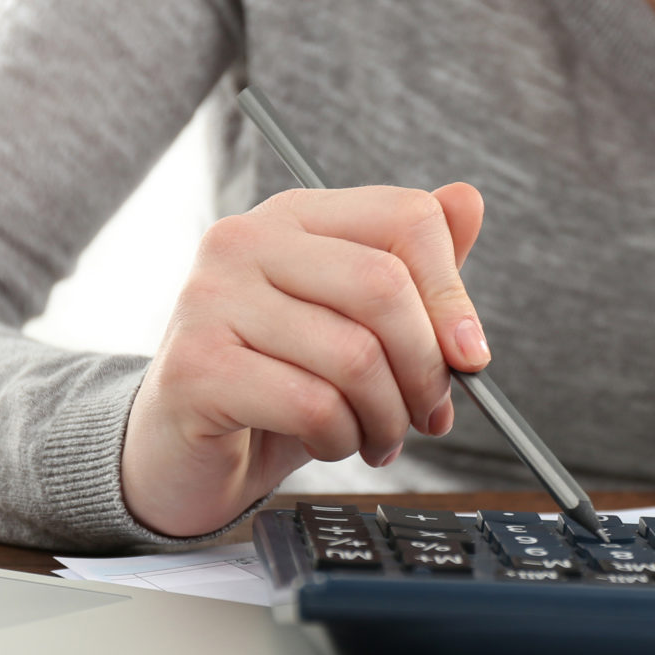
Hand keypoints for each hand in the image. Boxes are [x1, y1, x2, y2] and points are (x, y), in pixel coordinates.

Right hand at [120, 184, 487, 536]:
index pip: (405, 218)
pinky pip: (313, 405)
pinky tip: (331, 443)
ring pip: (356, 356)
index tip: (470, 354)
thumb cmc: (276, 383)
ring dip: (387, 416)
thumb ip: (410, 267)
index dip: (453, 293)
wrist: (183, 454)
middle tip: (429, 413)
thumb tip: (468, 201)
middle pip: (384, 286)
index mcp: (294, 216)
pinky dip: (341, 439)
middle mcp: (245, 241)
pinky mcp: (196, 368)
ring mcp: (211, 300)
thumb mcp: (355, 324)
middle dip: (427, 368)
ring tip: (376, 436)